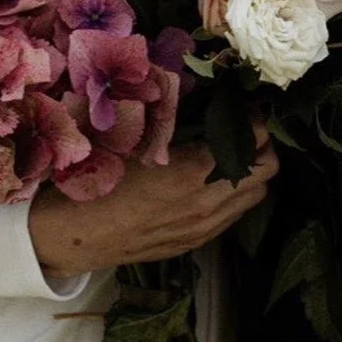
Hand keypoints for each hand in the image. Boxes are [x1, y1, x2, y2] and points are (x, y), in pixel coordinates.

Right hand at [29, 122, 278, 277]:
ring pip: (253, 198)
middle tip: (245, 130)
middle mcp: (208, 203)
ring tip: (231, 154)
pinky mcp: (194, 243)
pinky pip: (232, 216)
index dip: (256, 122)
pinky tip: (212, 182)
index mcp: (194, 173)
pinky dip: (233, 196)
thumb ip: (172, 124)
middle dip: (262, 147)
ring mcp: (204, 227)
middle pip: (265, 173)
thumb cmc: (100, 180)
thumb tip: (195, 99)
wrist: (77, 235)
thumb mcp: (136, 140)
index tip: (246, 108)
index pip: (253, 143)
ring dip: (250, 174)